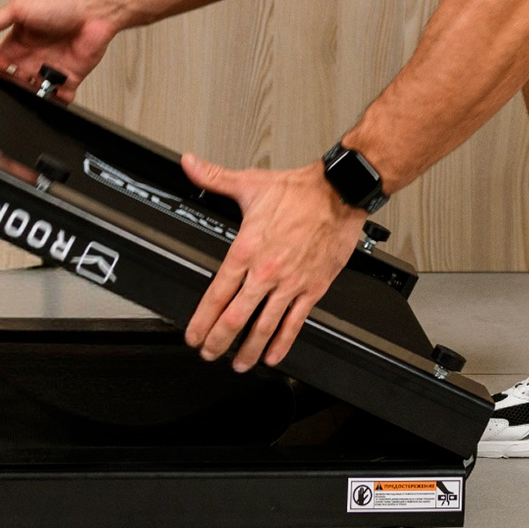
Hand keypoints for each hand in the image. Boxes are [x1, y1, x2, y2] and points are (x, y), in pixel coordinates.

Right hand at [0, 0, 120, 98]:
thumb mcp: (20, 8)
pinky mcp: (68, 79)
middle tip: (11, 91)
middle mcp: (32, 58)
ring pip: (33, 94)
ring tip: (30, 95)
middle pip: (12, 85)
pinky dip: (54, 104)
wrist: (95, 12)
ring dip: (30, 99)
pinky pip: (58, 99)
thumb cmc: (62, 5)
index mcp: (18, 44)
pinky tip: (50, 101)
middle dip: (10, 92)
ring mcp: (50, 69)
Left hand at [181, 155, 366, 370]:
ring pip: (263, 326)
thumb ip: (215, 177)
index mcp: (247, 249)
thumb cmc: (298, 191)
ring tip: (238, 363)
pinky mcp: (313, 288)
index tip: (193, 334)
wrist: (339, 193)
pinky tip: (273, 356)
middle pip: (235, 317)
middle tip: (208, 353)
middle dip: (218, 341)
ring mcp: (290, 283)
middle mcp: (266, 271)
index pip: (217, 293)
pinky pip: (295, 322)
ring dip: (248, 349)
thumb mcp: (250, 184)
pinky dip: (282, 343)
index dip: (202, 319)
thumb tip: (189, 164)